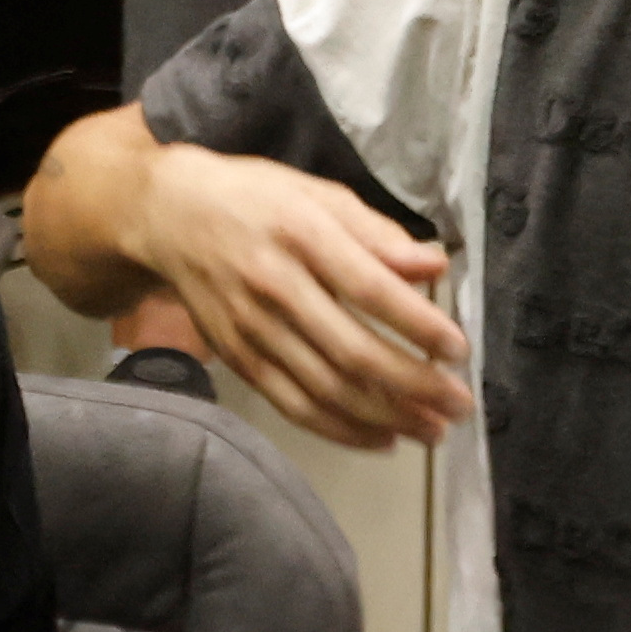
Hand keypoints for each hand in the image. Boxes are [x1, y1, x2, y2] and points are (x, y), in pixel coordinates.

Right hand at [141, 143, 472, 439]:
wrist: (171, 216)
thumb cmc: (257, 199)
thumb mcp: (317, 193)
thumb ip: (376, 233)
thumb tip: (433, 266)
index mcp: (300, 232)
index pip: (368, 287)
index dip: (417, 323)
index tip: (459, 348)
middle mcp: (274, 285)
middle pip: (350, 350)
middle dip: (413, 384)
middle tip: (459, 403)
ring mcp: (252, 329)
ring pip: (325, 389)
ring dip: (386, 417)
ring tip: (433, 430)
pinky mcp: (239, 359)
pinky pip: (294, 406)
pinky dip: (341, 430)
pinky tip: (383, 438)